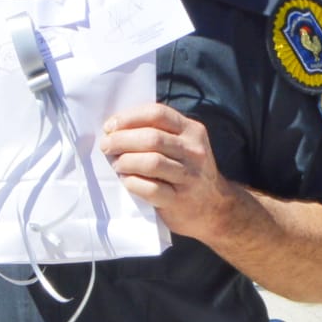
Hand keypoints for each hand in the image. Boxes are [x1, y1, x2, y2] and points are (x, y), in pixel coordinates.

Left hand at [100, 103, 234, 241]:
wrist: (215, 208)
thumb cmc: (188, 170)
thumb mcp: (183, 144)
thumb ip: (159, 131)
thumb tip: (115, 126)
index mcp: (192, 130)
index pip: (157, 113)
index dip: (128, 118)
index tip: (109, 126)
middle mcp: (194, 151)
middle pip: (151, 138)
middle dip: (121, 140)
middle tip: (106, 146)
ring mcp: (189, 176)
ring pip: (151, 162)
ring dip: (125, 161)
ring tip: (116, 164)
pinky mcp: (180, 200)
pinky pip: (151, 189)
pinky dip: (132, 183)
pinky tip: (127, 180)